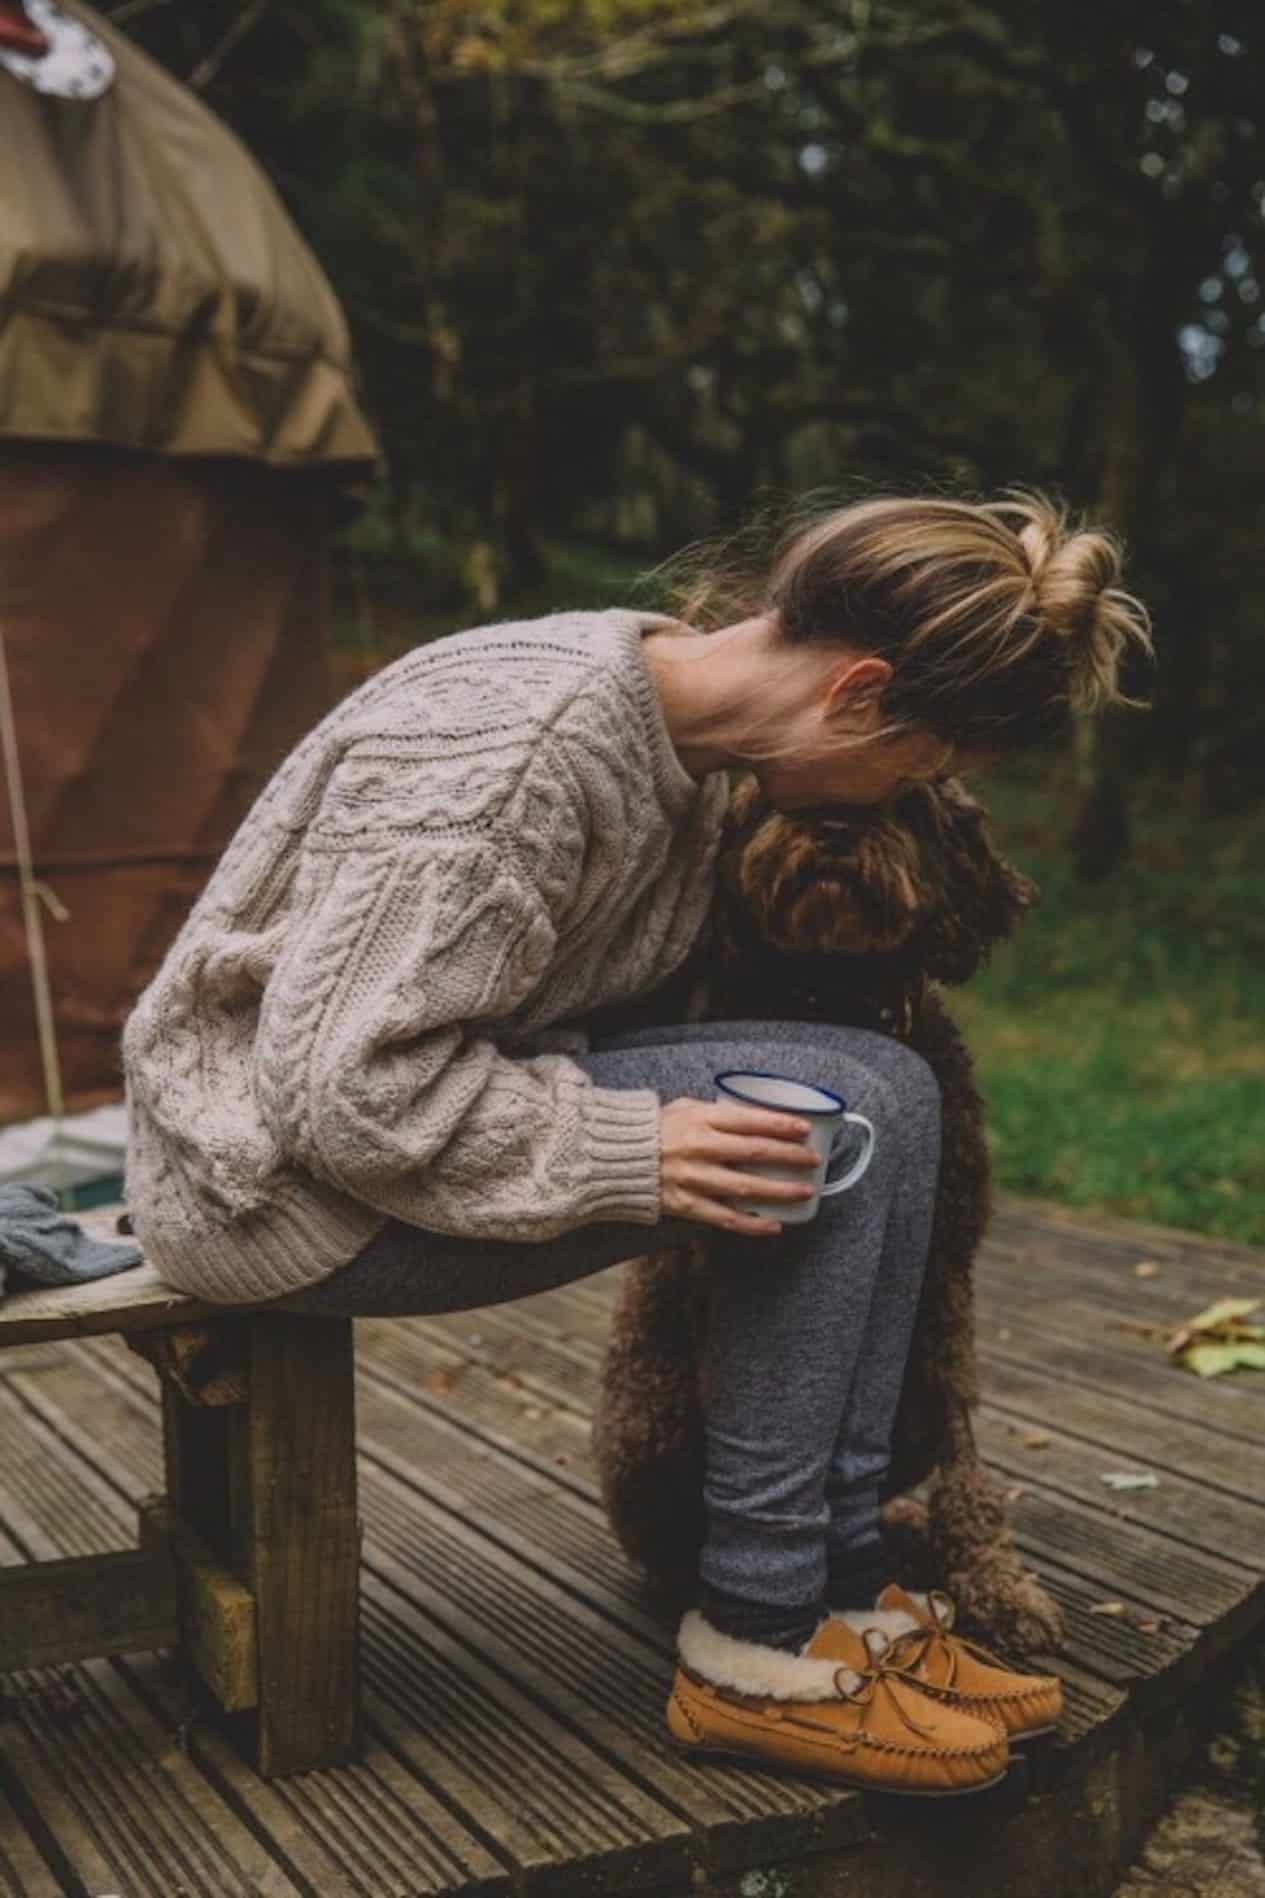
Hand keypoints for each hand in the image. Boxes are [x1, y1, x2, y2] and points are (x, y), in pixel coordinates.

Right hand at [658, 1096, 818, 1235]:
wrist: (614, 1159)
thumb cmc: (652, 1131)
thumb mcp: (684, 1109)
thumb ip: (717, 1114)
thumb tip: (752, 1117)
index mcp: (700, 1120)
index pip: (750, 1121)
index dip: (781, 1124)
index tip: (803, 1129)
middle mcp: (699, 1149)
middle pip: (755, 1153)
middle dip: (790, 1157)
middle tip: (813, 1161)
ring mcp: (693, 1179)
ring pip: (746, 1187)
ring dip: (780, 1191)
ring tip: (804, 1191)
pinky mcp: (685, 1204)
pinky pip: (725, 1218)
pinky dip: (751, 1223)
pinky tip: (774, 1224)